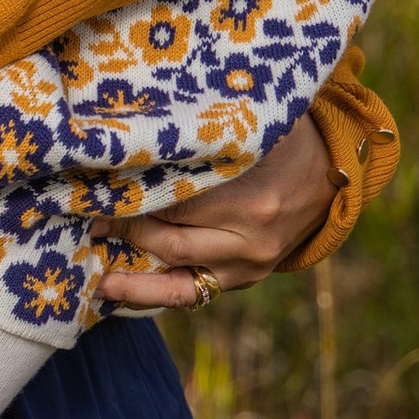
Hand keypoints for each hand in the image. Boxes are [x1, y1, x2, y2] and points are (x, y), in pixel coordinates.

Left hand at [98, 114, 337, 310]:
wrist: (331, 175)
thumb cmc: (284, 137)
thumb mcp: (253, 124)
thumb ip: (208, 129)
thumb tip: (144, 124)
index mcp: (252, 198)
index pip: (176, 204)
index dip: (131, 199)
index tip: (96, 190)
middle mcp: (250, 239)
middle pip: (170, 242)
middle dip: (124, 232)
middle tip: (88, 220)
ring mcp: (249, 266)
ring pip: (177, 283)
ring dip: (133, 282)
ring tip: (95, 281)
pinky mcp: (245, 279)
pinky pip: (193, 294)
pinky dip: (156, 294)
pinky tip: (122, 294)